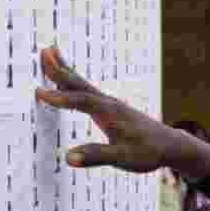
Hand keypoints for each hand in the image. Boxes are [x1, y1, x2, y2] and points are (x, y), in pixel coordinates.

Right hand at [34, 46, 209, 178]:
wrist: (170, 145)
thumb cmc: (148, 153)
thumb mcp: (123, 158)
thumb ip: (97, 156)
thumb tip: (69, 157)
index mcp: (110, 113)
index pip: (82, 101)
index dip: (61, 97)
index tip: (39, 93)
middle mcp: (109, 103)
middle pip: (81, 83)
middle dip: (61, 69)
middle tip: (43, 51)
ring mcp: (110, 104)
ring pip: (83, 83)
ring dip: (65, 69)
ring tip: (50, 52)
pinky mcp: (112, 108)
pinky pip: (87, 90)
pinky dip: (74, 81)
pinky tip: (68, 80)